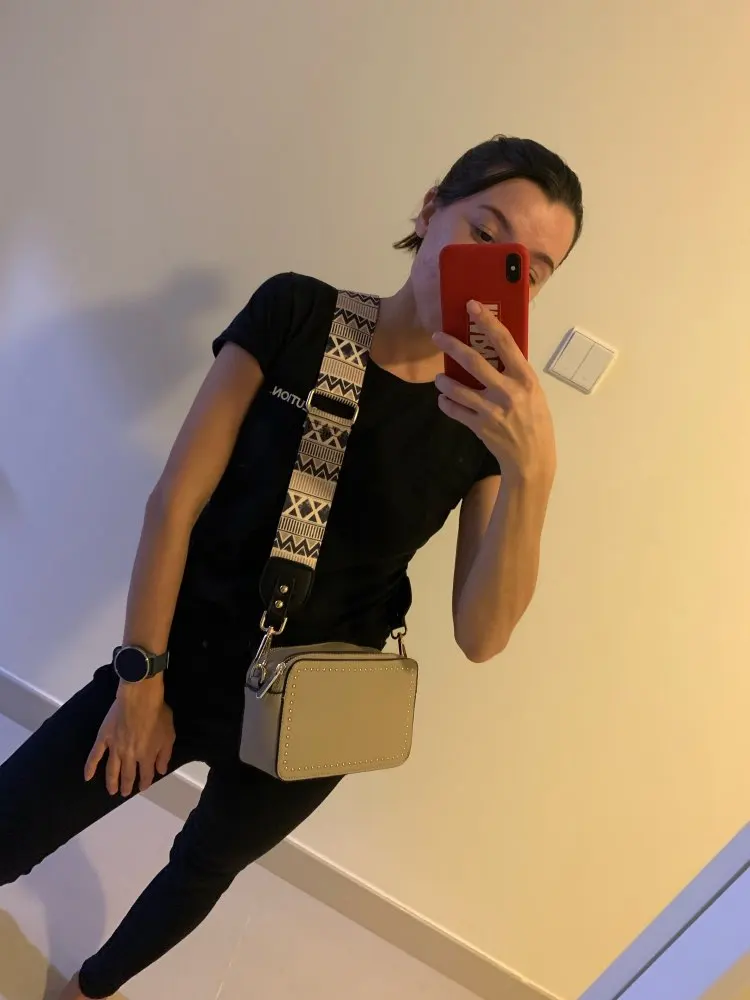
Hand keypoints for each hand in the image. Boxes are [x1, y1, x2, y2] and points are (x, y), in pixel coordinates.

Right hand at [84, 678, 174, 796]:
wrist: (140, 698)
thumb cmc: (158, 714)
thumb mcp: (169, 735)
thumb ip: (164, 755)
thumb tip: (160, 771)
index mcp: (146, 755)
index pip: (145, 775)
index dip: (144, 783)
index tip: (142, 788)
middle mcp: (130, 756)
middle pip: (128, 775)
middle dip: (127, 785)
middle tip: (124, 793)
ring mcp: (115, 748)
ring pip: (112, 769)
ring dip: (111, 782)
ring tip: (112, 790)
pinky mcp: (104, 738)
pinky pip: (95, 755)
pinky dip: (90, 767)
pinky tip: (87, 777)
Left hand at [433, 300, 556, 486]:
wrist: (533, 459)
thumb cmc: (535, 422)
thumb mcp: (534, 393)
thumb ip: (515, 375)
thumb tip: (495, 353)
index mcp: (525, 378)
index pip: (505, 342)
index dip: (487, 321)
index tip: (472, 306)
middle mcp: (509, 392)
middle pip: (474, 362)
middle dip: (452, 347)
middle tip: (437, 337)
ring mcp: (492, 410)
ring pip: (458, 389)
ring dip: (444, 382)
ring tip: (440, 379)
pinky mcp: (480, 426)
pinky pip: (455, 410)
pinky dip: (446, 404)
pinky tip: (445, 401)